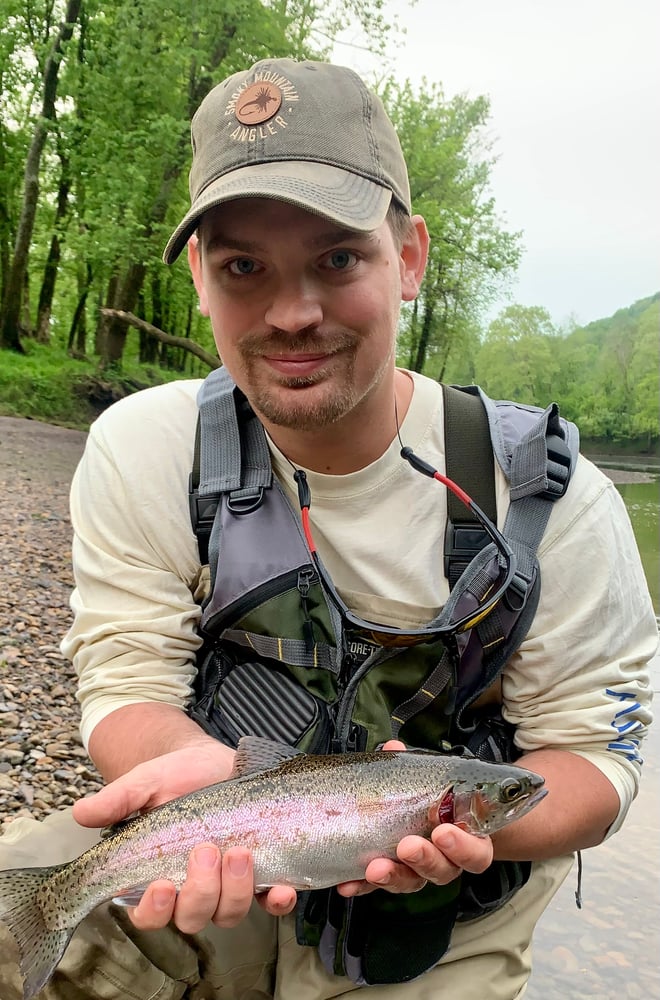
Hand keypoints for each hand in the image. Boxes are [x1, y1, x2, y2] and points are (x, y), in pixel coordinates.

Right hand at [72, 744, 297, 931]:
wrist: (212, 760)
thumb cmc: (173, 776)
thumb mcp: (144, 783)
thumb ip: (117, 800)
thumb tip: (81, 812)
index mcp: (156, 877)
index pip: (150, 915)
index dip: (154, 910)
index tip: (161, 884)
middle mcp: (191, 889)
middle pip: (192, 916)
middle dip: (201, 890)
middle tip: (206, 850)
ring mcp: (227, 884)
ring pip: (228, 912)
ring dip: (235, 890)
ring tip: (240, 851)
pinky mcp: (260, 872)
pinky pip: (270, 901)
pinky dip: (276, 901)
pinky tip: (280, 889)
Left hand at [337, 740, 493, 897]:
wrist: (428, 814)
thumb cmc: (436, 798)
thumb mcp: (431, 780)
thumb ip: (415, 767)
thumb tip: (393, 747)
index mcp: (466, 839)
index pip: (475, 852)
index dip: (463, 847)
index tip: (443, 832)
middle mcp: (446, 861)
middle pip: (443, 871)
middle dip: (424, 860)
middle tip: (407, 847)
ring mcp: (420, 872)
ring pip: (413, 882)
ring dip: (393, 876)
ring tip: (375, 868)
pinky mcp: (393, 878)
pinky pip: (380, 888)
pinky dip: (363, 887)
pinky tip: (348, 885)